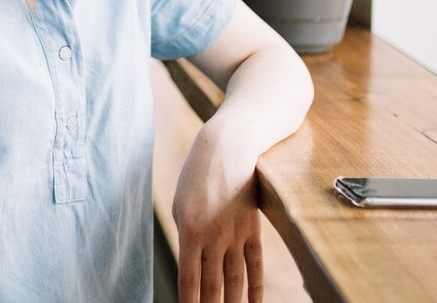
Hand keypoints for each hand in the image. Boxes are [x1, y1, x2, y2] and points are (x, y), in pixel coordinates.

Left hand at [172, 121, 263, 302]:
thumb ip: (186, 236)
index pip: (189, 280)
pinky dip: (256, 289)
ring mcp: (235, 235)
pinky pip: (255, 266)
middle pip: (213, 287)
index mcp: (189, 231)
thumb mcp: (181, 203)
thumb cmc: (197, 175)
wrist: (228, 147)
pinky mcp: (253, 229)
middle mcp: (213, 237)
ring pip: (235, 282)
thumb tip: (191, 265)